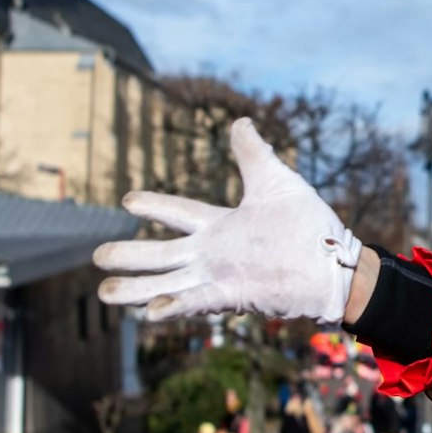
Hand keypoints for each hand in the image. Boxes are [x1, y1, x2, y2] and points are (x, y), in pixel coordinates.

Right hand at [96, 118, 361, 322]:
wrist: (335, 264)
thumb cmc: (309, 225)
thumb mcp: (276, 181)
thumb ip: (253, 154)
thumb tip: (241, 121)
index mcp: (222, 226)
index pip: (179, 213)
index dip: (154, 206)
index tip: (126, 200)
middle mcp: (215, 253)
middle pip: (161, 254)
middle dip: (129, 256)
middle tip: (96, 255)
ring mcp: (220, 276)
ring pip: (167, 282)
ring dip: (136, 288)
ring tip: (104, 291)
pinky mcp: (231, 296)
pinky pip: (194, 302)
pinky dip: (171, 306)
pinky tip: (147, 311)